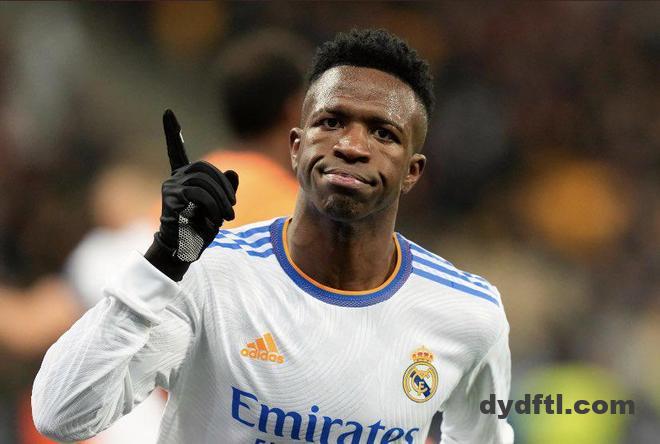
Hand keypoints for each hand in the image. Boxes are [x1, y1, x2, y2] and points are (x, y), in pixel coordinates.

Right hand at [145, 110, 238, 279]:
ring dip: (221, 201)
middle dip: (224, 188)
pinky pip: (199, 195)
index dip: (171, 132)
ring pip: (204, 182)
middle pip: (205, 168)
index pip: (176, 151)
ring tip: (226, 218)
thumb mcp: (218, 208)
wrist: (183, 250)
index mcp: (183, 178)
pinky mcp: (171, 198)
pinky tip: (213, 220)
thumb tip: (233, 172)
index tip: (167, 112)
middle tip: (232, 209)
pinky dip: (212, 208)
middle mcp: (174, 178)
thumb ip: (225, 190)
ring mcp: (170, 187)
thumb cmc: (198, 230)